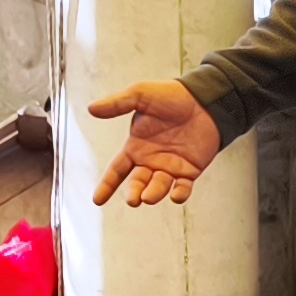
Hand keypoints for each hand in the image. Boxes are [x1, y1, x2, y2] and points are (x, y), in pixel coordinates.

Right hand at [87, 81, 222, 208]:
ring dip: (154, 194)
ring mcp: (170, 167)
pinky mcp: (190, 170)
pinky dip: (179, 194)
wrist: (204, 99)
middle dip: (134, 193)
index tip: (97, 201)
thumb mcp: (140, 95)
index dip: (107, 185)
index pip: (117, 170)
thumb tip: (91, 109)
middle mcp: (150, 160)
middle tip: (134, 200)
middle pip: (137, 184)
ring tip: (149, 197)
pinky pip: (183, 188)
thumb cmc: (171, 95)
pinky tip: (176, 196)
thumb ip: (117, 104)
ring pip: (158, 188)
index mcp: (136, 146)